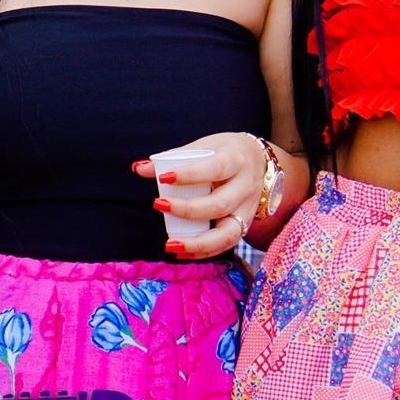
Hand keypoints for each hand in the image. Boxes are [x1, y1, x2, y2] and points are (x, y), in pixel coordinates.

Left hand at [132, 132, 266, 259]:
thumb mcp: (204, 147)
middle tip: (158, 204)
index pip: (215, 169)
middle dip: (187, 210)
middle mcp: (245, 186)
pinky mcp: (245, 224)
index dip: (190, 175)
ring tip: (170, 245)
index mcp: (236, 160)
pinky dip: (204, 252)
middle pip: (219, 204)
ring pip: (228, 233)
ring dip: (198, 243)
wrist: (260, 161)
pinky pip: (227, 244)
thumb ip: (173, 158)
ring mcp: (248, 209)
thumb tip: (139, 168)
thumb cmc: (226, 152)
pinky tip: (182, 253)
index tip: (163, 177)